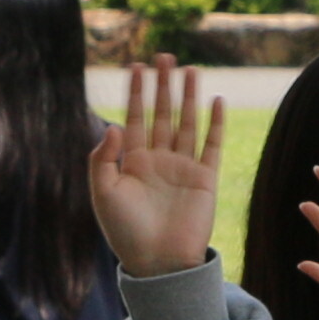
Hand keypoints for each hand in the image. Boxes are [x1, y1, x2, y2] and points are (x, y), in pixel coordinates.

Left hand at [87, 59, 229, 277]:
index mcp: (133, 162)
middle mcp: (158, 160)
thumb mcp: (103, 193)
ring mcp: (183, 168)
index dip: (135, 93)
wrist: (158, 263)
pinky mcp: (205, 178)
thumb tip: (114, 124)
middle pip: (162, 114)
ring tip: (190, 70)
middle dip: (162, 86)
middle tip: (164, 56)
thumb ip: (103, 158)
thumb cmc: (125, 232)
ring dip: (188, 96)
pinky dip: (215, 123)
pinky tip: (216, 101)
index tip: (135, 66)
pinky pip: (211, 144)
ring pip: (187, 123)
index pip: (134, 118)